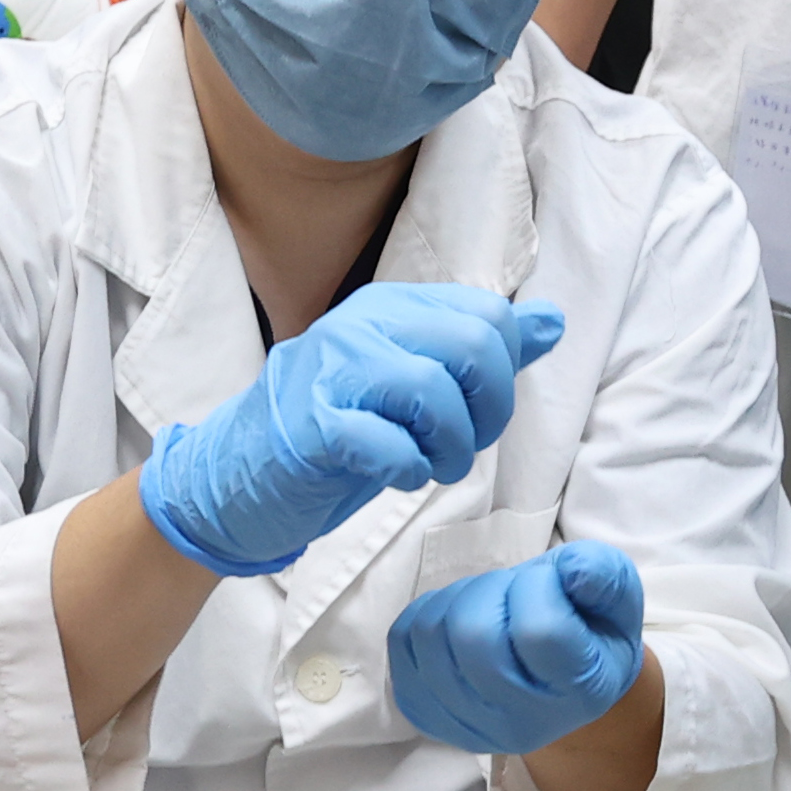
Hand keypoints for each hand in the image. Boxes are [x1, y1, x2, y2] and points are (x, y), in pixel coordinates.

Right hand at [135, 283, 564, 577]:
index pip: (487, 316)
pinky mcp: (309, 425)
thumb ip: (481, 354)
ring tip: (431, 467)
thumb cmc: (336, 436)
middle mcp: (360, 326)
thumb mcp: (414, 387)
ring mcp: (329, 370)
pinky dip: (407, 469)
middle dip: (487, 412)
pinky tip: (397, 477)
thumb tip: (552, 320)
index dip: (501, 376)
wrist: (238, 482)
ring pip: (433, 390)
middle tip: (460, 448)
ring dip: (451, 448)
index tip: (476, 416)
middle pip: (471, 346)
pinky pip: (387, 442)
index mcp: (390, 309)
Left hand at [391, 539, 647, 755]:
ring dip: (457, 599)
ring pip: (431, 637)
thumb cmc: (589, 633)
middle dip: (489, 590)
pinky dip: (424, 616)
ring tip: (489, 604)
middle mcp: (523, 722)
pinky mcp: (427, 715)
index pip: (541, 631)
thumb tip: (571, 572)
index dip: (538, 588)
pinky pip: (402, 646)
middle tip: (512, 589)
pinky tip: (458, 621)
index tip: (550, 582)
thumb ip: (602, 575)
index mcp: (581, 690)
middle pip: (474, 638)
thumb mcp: (616, 598)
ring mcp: (468, 725)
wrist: (558, 686)